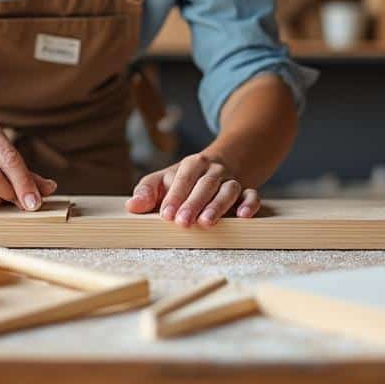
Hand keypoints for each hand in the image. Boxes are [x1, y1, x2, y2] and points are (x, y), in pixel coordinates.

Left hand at [125, 153, 260, 227]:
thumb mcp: (165, 178)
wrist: (227, 160)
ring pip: (228, 190)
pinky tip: (242, 216)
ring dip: (218, 206)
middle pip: (205, 184)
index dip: (175, 196)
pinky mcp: (247, 191)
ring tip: (206, 223)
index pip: (183, 178)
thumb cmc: (188, 177)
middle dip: (193, 204)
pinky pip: (252, 195)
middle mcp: (214, 170)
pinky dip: (249, 204)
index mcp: (192, 164)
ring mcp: (232, 180)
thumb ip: (147, 190)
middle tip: (183, 223)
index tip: (166, 215)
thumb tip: (132, 206)